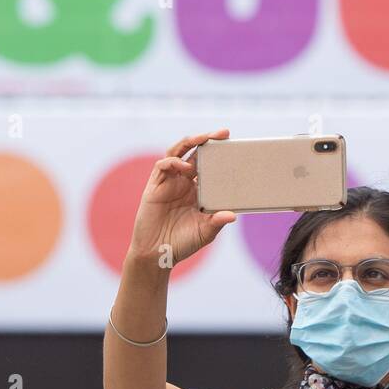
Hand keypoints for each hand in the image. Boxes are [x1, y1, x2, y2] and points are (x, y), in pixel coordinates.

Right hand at [126, 130, 235, 268]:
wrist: (156, 255)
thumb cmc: (182, 243)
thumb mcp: (204, 232)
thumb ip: (216, 222)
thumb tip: (233, 215)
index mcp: (197, 189)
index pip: (209, 164)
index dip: (219, 153)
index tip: (234, 145)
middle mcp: (183, 182)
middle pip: (195, 152)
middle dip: (207, 140)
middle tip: (223, 134)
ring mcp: (169, 182)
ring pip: (177, 153)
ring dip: (190, 142)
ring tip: (203, 138)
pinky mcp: (155, 186)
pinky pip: (163, 166)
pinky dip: (173, 162)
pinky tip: (184, 165)